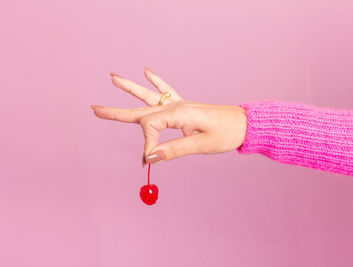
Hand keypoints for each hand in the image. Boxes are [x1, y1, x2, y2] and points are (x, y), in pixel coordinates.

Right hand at [90, 67, 246, 164]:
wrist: (244, 124)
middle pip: (141, 109)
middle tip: (94, 109)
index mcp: (178, 114)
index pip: (151, 128)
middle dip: (117, 111)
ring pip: (149, 96)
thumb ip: (175, 149)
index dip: (147, 146)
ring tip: (113, 77)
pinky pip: (166, 91)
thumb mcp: (202, 144)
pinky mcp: (184, 106)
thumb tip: (151, 158)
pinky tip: (146, 71)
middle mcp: (175, 106)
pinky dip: (155, 82)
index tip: (149, 161)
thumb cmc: (227, 134)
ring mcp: (179, 104)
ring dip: (130, 88)